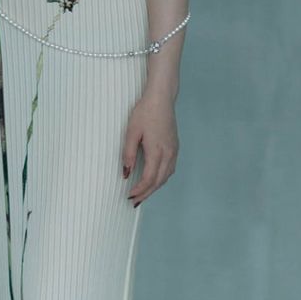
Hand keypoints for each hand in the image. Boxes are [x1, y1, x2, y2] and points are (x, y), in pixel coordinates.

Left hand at [122, 92, 178, 206]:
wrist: (161, 98)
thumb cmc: (145, 112)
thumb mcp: (132, 131)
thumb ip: (128, 153)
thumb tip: (126, 172)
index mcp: (157, 151)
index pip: (149, 178)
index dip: (139, 190)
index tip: (130, 196)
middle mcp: (168, 153)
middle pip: (159, 181)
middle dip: (146, 193)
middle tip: (135, 201)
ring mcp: (174, 150)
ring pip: (166, 176)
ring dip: (155, 187)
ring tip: (143, 193)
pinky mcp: (175, 146)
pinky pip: (170, 168)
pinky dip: (161, 178)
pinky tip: (154, 179)